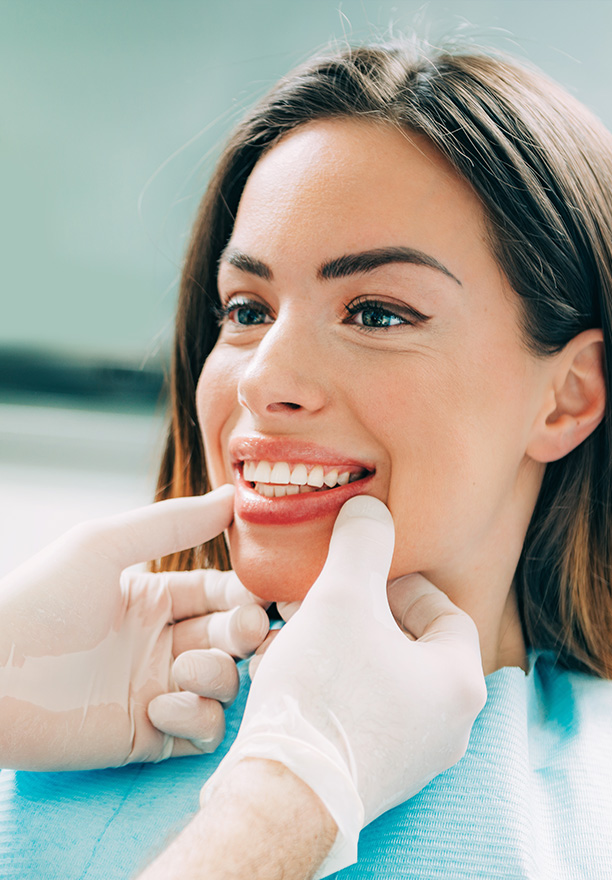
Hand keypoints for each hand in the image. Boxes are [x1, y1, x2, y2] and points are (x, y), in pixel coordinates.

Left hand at [0, 485, 268, 769]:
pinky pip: (203, 730)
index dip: (247, 593)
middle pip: (232, 637)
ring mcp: (157, 689)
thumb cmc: (40, 600)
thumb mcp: (104, 545)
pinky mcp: (148, 735)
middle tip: (244, 631)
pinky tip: (158, 707)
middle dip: (246, 633)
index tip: (265, 593)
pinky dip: (196, 719)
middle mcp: (162, 643)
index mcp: (156, 598)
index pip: (222, 593)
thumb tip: (231, 497)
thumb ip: (173, 523)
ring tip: (184, 671)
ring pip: (225, 684)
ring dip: (219, 676)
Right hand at [202, 495, 485, 875]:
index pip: (444, 610)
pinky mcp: (374, 775)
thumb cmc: (324, 692)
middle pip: (408, 644)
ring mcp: (412, 756)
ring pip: (379, 676)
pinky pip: (361, 711)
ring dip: (340, 644)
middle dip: (360, 612)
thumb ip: (363, 541)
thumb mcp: (343, 596)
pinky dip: (331, 681)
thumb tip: (370, 507)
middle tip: (323, 597)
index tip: (363, 575)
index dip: (401, 582)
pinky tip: (290, 667)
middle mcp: (448, 726)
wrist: (285, 793)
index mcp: (459, 682)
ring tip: (296, 626)